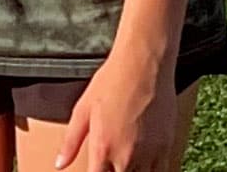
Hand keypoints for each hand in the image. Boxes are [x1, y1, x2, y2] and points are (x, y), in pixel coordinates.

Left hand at [54, 50, 179, 171]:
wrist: (144, 65)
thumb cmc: (111, 82)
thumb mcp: (83, 109)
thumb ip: (70, 141)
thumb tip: (59, 164)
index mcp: (102, 148)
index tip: (96, 168)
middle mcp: (126, 157)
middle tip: (110, 162)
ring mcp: (149, 154)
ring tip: (125, 162)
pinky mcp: (167, 148)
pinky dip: (151, 170)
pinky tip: (143, 162)